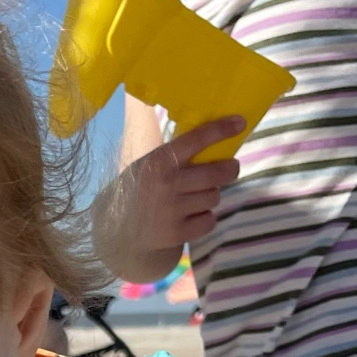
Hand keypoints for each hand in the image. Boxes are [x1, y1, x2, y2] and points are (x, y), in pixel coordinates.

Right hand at [104, 115, 244, 266]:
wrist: (117, 227)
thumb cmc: (141, 188)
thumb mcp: (150, 164)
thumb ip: (177, 155)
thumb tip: (217, 141)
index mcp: (160, 161)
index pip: (197, 139)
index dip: (221, 129)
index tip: (240, 123)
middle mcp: (167, 184)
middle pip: (217, 172)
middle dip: (230, 169)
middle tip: (231, 168)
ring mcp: (172, 210)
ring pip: (214, 197)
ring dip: (211, 195)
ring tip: (196, 197)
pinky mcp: (176, 233)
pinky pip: (209, 221)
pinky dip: (206, 218)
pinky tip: (193, 216)